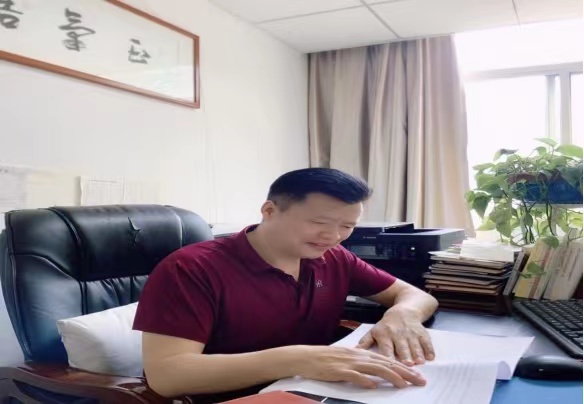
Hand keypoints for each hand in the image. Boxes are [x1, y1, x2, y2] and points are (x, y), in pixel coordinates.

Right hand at [293, 345, 425, 388]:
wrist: (305, 356)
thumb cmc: (325, 359)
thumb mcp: (346, 359)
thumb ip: (361, 366)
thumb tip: (374, 378)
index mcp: (361, 353)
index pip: (387, 360)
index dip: (404, 367)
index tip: (417, 374)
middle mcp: (358, 356)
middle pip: (386, 364)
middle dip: (405, 372)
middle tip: (420, 380)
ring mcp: (348, 363)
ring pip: (374, 369)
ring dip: (391, 376)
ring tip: (404, 384)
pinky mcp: (338, 370)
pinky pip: (353, 376)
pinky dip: (364, 380)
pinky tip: (373, 386)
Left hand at [357, 307, 434, 365]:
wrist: (404, 310)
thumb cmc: (387, 325)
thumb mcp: (374, 331)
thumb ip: (365, 342)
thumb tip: (353, 352)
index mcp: (384, 334)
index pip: (386, 347)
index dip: (388, 356)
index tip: (389, 365)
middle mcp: (398, 333)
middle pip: (402, 346)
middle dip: (405, 355)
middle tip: (407, 364)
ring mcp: (411, 332)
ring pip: (414, 344)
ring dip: (417, 353)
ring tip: (420, 362)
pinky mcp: (422, 332)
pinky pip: (426, 340)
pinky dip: (429, 349)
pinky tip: (431, 357)